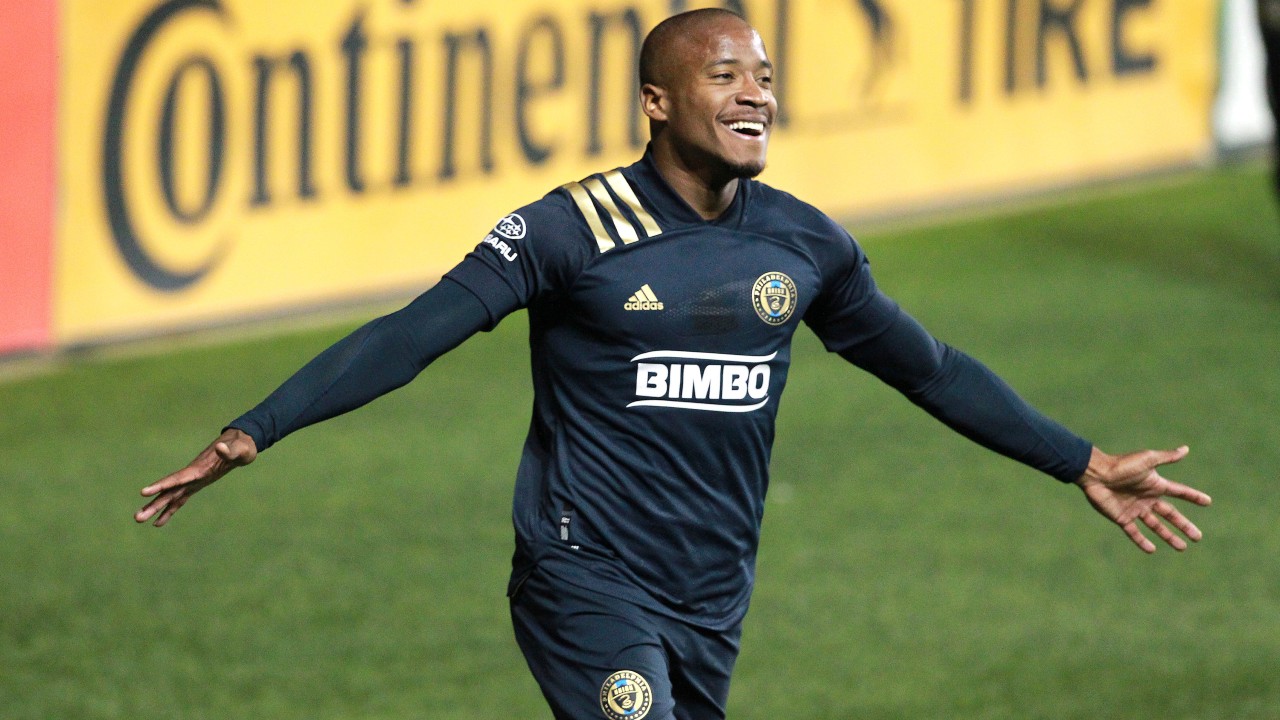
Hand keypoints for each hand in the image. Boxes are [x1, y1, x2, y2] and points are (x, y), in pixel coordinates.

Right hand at [135, 428, 257, 526]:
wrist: (240, 445)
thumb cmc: (241, 448)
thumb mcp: (240, 450)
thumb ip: (230, 451)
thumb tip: (221, 447)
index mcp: (199, 469)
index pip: (177, 479)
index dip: (161, 486)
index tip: (143, 492)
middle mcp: (191, 475)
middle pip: (168, 491)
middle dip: (153, 504)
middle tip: (136, 518)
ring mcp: (192, 481)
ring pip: (170, 496)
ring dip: (155, 508)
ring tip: (139, 520)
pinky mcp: (196, 485)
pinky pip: (180, 500)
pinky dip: (169, 511)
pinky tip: (158, 523)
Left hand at [1075, 445, 1210, 552]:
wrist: (1096, 474)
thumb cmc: (1121, 465)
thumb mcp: (1147, 460)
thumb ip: (1167, 457)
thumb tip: (1186, 449)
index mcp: (1155, 485)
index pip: (1179, 492)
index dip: (1193, 496)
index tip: (1207, 502)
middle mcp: (1147, 498)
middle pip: (1170, 514)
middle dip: (1184, 525)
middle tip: (1198, 537)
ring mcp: (1135, 509)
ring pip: (1156, 526)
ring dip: (1169, 536)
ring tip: (1182, 548)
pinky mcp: (1122, 517)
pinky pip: (1134, 532)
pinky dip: (1142, 541)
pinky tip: (1151, 550)